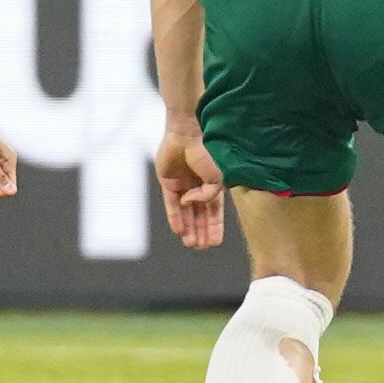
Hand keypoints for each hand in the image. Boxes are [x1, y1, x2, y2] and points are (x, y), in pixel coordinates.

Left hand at [156, 131, 226, 249]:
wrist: (187, 135)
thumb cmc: (206, 153)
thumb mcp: (216, 179)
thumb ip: (207, 196)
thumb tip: (190, 204)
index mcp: (213, 186)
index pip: (214, 212)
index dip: (215, 227)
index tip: (215, 242)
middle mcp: (197, 187)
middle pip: (199, 215)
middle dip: (200, 231)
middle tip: (200, 247)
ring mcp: (182, 186)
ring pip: (185, 212)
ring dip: (188, 228)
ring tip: (190, 243)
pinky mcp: (168, 183)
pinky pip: (171, 204)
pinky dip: (175, 216)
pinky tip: (178, 230)